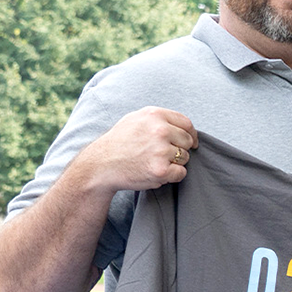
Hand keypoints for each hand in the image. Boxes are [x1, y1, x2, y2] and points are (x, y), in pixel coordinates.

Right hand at [68, 106, 197, 194]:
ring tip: (154, 162)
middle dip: (180, 149)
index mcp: (155, 115)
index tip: (190, 142)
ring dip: (175, 163)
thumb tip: (184, 126)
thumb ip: (159, 119)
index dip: (190, 134)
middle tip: (163, 155)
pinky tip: (157, 173)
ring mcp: (160, 150)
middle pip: (187, 141)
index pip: (186, 123)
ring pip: (184, 158)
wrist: (100, 166)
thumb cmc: (118, 143)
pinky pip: (181, 173)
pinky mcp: (160, 170)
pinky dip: (172, 176)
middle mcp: (160, 130)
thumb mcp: (135, 119)